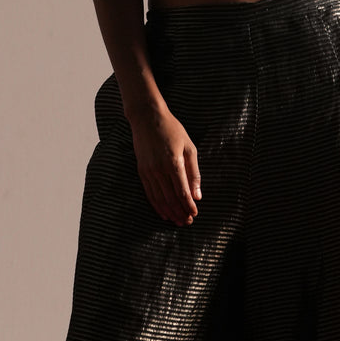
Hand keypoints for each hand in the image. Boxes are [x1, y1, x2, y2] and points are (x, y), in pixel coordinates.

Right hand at [128, 104, 202, 225]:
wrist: (147, 118)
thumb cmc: (172, 130)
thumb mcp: (189, 148)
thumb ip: (194, 172)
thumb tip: (198, 195)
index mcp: (173, 163)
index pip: (182, 192)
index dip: (189, 206)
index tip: (195, 214)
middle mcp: (159, 170)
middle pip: (170, 199)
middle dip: (180, 213)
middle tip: (187, 222)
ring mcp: (148, 171)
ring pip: (159, 199)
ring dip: (169, 212)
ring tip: (177, 221)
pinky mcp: (141, 171)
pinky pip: (149, 193)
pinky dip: (156, 205)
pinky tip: (163, 212)